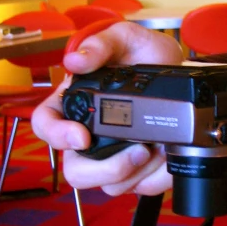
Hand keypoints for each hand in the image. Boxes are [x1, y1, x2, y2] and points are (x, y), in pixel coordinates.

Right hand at [31, 22, 182, 195]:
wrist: (180, 69)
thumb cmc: (144, 53)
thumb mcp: (124, 38)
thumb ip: (100, 44)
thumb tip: (75, 61)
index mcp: (75, 104)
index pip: (46, 126)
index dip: (57, 136)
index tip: (82, 137)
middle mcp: (89, 135)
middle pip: (76, 171)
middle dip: (106, 170)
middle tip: (138, 150)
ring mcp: (112, 155)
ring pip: (110, 186)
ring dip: (138, 172)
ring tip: (159, 148)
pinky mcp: (137, 169)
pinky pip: (140, 187)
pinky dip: (157, 177)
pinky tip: (167, 157)